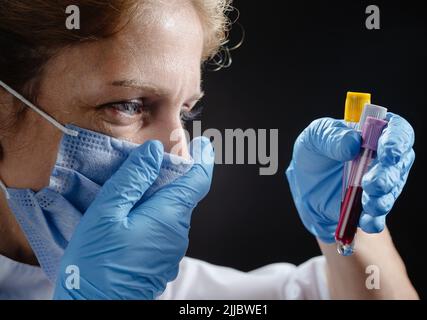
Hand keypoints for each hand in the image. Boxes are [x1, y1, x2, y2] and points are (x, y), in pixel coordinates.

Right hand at [53, 137, 213, 298]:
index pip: (199, 180)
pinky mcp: (163, 262)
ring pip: (172, 213)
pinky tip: (130, 220)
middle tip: (149, 165)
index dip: (204, 159)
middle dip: (171, 178)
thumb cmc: (96, 264)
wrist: (97, 309)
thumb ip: (132, 180)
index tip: (204, 144)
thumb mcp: (107, 214)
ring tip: (131, 193)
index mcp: (169, 215)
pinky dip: (154, 217)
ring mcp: (172, 251)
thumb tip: (153, 152)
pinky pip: (164, 230)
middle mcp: (178, 233)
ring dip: (159, 199)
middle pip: (183, 195)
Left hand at [286, 113, 414, 242]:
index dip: (398, 139)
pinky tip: (364, 221)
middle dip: (388, 175)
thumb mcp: (314, 137)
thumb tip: (353, 142)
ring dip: (382, 199)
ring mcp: (382, 182)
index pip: (398, 130)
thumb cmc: (315, 151)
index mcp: (374, 132)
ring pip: (392, 190)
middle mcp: (384, 157)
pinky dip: (373, 219)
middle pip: (400, 163)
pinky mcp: (371, 205)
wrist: (305, 183)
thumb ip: (332, 136)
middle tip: (370, 183)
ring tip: (366, 203)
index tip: (388, 151)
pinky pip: (379, 216)